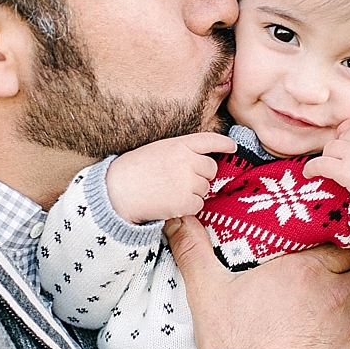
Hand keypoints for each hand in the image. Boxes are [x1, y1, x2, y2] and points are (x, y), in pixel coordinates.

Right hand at [106, 133, 237, 224]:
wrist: (117, 191)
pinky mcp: (185, 201)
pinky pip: (198, 205)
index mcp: (179, 144)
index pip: (208, 141)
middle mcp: (187, 160)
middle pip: (211, 169)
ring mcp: (187, 181)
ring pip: (205, 189)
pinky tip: (170, 203)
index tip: (232, 147)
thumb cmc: (134, 170)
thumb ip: (181, 152)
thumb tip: (200, 161)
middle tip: (179, 181)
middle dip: (201, 176)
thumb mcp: (158, 150)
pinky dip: (188, 207)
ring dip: (193, 192)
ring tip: (169, 191)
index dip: (223, 144)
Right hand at [167, 217, 349, 348]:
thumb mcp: (207, 293)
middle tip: (335, 290)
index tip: (324, 264)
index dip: (332, 256)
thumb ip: (194, 251)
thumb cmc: (234, 346)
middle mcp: (334, 295)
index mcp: (305, 271)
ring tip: (348, 318)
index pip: (338, 250)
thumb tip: (176, 220)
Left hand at [304, 119, 349, 201]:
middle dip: (339, 151)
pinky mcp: (346, 170)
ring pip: (329, 150)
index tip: (346, 149)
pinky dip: (311, 169)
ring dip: (329, 160)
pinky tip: (308, 174)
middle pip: (339, 138)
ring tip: (332, 172)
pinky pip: (320, 164)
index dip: (346, 137)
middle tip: (344, 166)